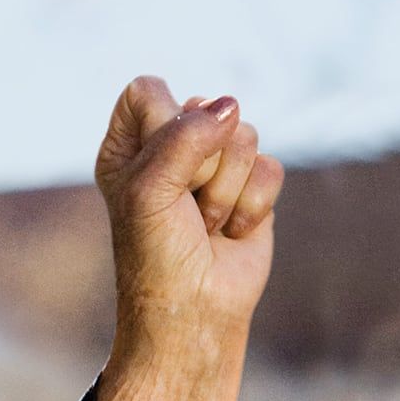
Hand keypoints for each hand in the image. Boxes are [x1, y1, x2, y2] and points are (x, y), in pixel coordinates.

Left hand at [94, 76, 284, 354]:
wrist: (194, 309)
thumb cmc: (156, 253)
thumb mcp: (150, 190)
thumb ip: (183, 137)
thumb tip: (230, 106)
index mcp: (128, 145)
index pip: (149, 91)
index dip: (164, 122)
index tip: (156, 169)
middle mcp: (170, 148)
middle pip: (205, 109)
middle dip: (200, 165)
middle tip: (183, 207)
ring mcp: (215, 166)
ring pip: (244, 136)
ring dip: (225, 189)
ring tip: (204, 223)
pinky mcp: (252, 186)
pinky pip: (270, 167)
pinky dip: (253, 205)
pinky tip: (232, 231)